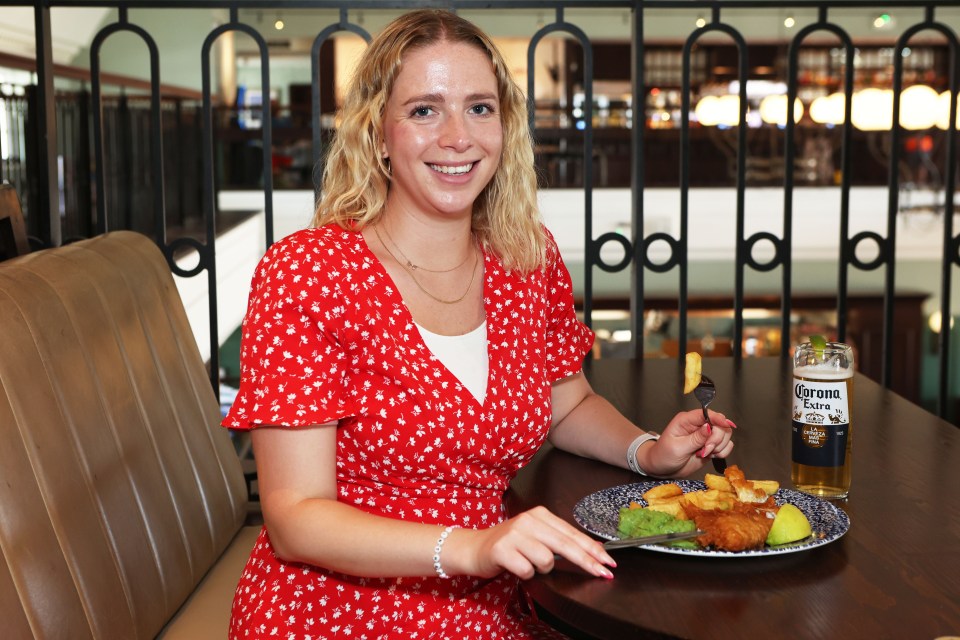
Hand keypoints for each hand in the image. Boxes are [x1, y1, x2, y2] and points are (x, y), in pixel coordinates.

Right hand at [447, 506, 614, 579]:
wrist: (474, 547)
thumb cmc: (509, 544)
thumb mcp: (535, 535)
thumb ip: (559, 540)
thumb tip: (593, 550)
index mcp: (539, 514)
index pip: (572, 533)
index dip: (592, 549)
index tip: (609, 562)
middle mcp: (528, 520)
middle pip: (565, 544)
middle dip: (587, 561)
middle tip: (602, 573)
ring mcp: (514, 534)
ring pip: (546, 559)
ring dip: (542, 568)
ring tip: (529, 563)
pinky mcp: (502, 549)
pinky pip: (527, 570)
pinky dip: (526, 574)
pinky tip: (516, 567)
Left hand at [647, 409, 736, 477]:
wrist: (662, 468)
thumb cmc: (663, 455)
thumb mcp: (678, 447)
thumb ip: (695, 438)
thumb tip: (709, 427)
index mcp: (686, 420)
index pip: (706, 413)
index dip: (718, 418)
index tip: (727, 425)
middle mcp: (698, 425)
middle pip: (720, 424)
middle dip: (716, 439)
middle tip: (705, 450)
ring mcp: (705, 436)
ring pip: (725, 435)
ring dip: (719, 446)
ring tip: (704, 453)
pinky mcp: (710, 446)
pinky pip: (725, 445)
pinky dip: (722, 452)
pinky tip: (710, 456)